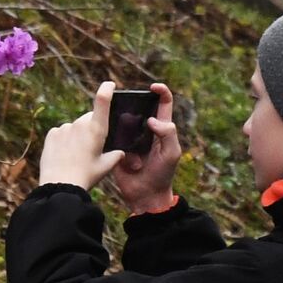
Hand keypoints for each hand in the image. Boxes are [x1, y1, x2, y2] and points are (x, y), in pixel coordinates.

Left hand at [37, 80, 126, 190]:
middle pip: (89, 119)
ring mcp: (64, 128)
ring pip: (74, 127)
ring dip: (76, 136)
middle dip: (91, 128)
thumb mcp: (105, 167)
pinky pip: (61, 133)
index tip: (109, 84)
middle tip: (91, 148)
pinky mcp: (51, 133)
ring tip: (75, 156)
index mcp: (96, 129)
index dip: (106, 89)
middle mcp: (80, 124)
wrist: (60, 185)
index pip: (102, 101)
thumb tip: (120, 152)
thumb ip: (115, 156)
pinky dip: (64, 140)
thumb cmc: (86, 176)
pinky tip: (64, 154)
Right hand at [109, 82, 181, 212]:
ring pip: (122, 121)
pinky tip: (111, 142)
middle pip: (138, 109)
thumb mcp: (171, 153)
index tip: (152, 87)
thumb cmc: (163, 174)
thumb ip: (167, 134)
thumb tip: (151, 119)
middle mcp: (144, 130)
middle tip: (126, 110)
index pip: (163, 103)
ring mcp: (129, 138)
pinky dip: (111, 137)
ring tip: (124, 140)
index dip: (160, 91)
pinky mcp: (116, 147)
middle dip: (132, 106)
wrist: (145, 195)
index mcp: (161, 128)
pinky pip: (111, 136)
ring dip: (122, 127)